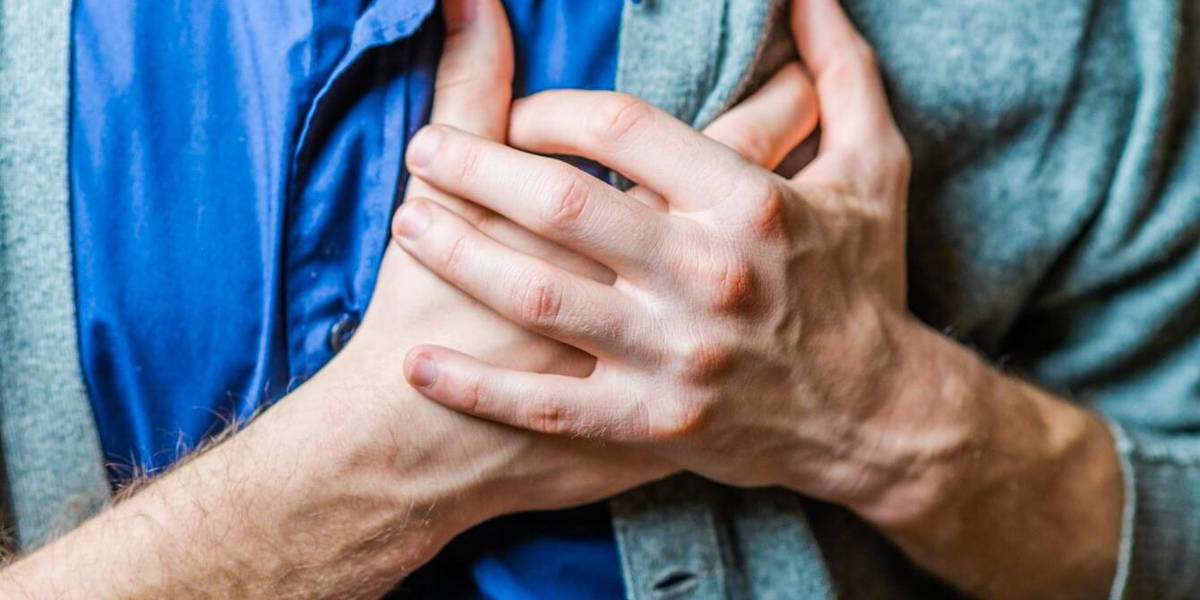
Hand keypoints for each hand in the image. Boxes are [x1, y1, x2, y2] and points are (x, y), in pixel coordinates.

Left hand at [393, 0, 911, 500]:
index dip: (550, 109)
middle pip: (560, 201)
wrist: (881, 416)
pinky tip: (417, 361)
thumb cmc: (865, 281)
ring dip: (456, 254)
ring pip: (537, 294)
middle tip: (423, 150)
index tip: (516, 115)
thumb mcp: (873, 166)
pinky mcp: (654, 423)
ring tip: (407, 221)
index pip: (621, 126)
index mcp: (750, 202)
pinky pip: (546, 404)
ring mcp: (676, 355)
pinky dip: (475, 385)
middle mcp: (707, 274)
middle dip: (474, 167)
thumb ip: (841, 69)